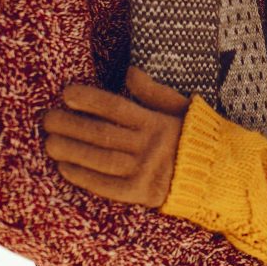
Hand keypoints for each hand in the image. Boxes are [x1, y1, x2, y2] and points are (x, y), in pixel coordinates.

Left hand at [42, 67, 190, 207]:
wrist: (218, 174)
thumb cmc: (196, 136)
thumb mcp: (181, 108)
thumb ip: (154, 92)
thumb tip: (130, 71)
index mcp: (158, 123)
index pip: (117, 108)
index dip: (90, 100)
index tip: (67, 94)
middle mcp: (149, 146)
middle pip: (102, 134)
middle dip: (71, 125)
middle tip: (48, 118)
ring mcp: (144, 171)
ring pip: (100, 159)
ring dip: (71, 151)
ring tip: (50, 142)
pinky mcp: (141, 194)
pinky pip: (107, 186)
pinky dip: (84, 177)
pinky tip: (65, 168)